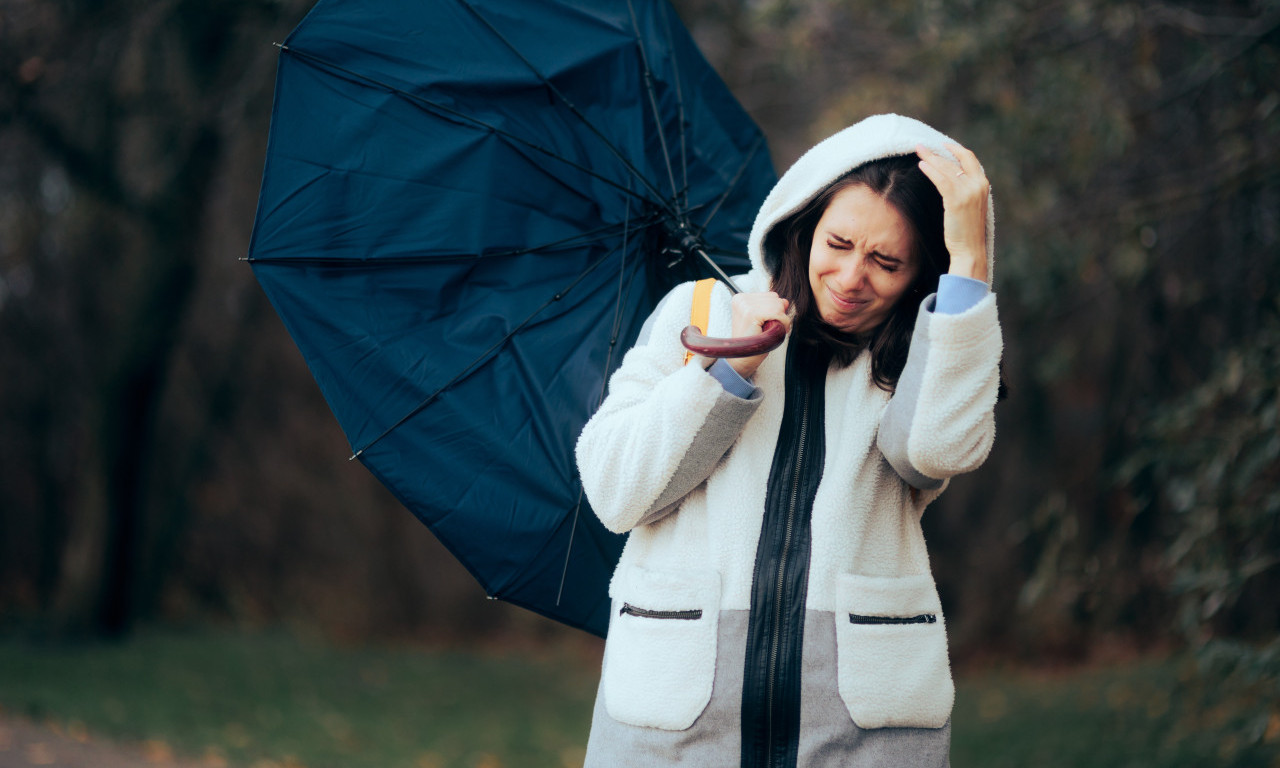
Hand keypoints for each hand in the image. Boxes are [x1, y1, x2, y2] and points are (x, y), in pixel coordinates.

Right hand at [726, 291, 790, 378]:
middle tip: (769, 330)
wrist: (742, 359)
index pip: (770, 296)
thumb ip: (773, 308)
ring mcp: (745, 305)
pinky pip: (778, 313)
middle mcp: (741, 299)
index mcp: (741, 298)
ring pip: (778, 305)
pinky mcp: (751, 313)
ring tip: (769, 332)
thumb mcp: (764, 321)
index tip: (767, 324)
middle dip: (778, 315)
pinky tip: (772, 333)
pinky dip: (782, 324)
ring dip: (780, 320)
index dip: (775, 311)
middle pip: (775, 298)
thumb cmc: (753, 341)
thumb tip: (785, 301)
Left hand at [915, 142, 989, 283]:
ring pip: (946, 168)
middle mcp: (978, 185)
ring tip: (918, 151)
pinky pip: (941, 180)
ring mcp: (969, 192)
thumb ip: (964, 191)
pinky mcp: (957, 200)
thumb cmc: (967, 232)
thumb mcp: (970, 206)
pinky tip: (921, 166)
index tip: (942, 145)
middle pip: (954, 161)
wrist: (970, 250)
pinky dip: (931, 171)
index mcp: (983, 185)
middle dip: (936, 152)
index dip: (955, 150)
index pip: (969, 159)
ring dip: (930, 158)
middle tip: (921, 145)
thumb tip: (948, 179)